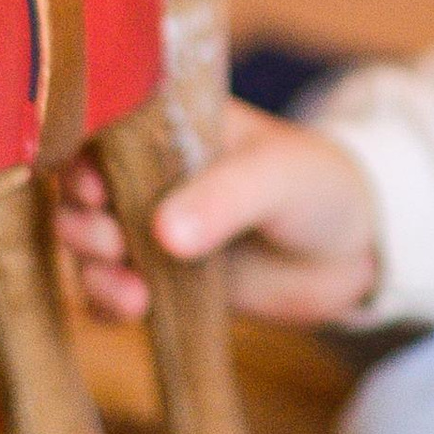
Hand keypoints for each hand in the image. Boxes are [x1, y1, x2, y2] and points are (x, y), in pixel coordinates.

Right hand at [54, 98, 379, 324]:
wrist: (356, 251)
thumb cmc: (319, 186)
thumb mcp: (278, 177)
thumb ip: (226, 198)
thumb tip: (163, 233)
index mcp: (170, 122)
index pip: (100, 127)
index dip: (83, 156)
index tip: (97, 188)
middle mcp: (147, 172)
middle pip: (78, 189)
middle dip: (82, 219)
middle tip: (114, 241)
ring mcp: (149, 226)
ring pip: (85, 244)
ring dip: (92, 268)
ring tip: (131, 290)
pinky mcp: (158, 277)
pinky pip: (107, 292)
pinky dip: (106, 304)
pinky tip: (134, 310)